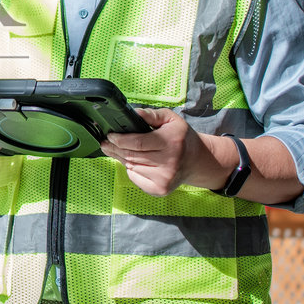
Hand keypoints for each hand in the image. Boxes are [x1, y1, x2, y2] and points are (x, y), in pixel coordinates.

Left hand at [99, 106, 217, 196]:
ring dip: (121, 158)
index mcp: (171, 142)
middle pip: (132, 156)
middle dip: (115, 149)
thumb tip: (134, 113)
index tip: (110, 136)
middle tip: (106, 143)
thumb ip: (151, 115)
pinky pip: (136, 179)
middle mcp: (169, 162)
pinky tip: (134, 162)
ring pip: (132, 167)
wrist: (197, 161)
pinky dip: (131, 170)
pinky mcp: (161, 190)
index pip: (138, 143)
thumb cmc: (181, 137)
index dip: (120, 140)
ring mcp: (165, 179)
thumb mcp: (170, 119)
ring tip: (116, 150)